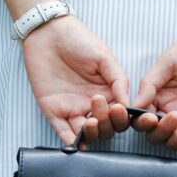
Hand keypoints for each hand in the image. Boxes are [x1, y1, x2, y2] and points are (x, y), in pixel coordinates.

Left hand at [22, 15, 129, 146]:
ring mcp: (72, 109)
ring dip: (92, 134)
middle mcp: (91, 104)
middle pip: (105, 127)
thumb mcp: (104, 57)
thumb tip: (129, 104)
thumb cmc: (78, 40)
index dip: (122, 117)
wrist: (47, 32)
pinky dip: (70, 141)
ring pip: (87, 133)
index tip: (120, 109)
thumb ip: (118, 80)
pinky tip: (77, 144)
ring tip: (91, 123)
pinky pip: (62, 131)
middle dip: (107, 124)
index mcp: (107, 92)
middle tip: (102, 108)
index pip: (119, 115)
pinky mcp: (53, 110)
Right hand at [133, 16, 176, 156]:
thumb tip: (134, 105)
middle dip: (157, 131)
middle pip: (154, 131)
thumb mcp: (167, 62)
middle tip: (168, 118)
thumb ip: (149, 83)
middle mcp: (169, 108)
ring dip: (171, 140)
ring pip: (172, 139)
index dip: (140, 121)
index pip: (141, 116)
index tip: (147, 117)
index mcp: (157, 95)